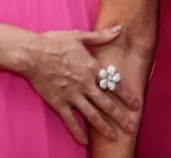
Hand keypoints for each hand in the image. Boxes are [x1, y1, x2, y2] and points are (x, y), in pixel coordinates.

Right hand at [22, 26, 140, 144]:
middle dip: (120, 117)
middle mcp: (86, 84)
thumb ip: (101, 36)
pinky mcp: (59, 103)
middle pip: (107, 104)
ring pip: (92, 115)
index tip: (136, 105)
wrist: (33, 54)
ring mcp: (73, 95)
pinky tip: (84, 141)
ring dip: (104, 127)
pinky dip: (77, 131)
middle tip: (131, 127)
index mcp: (93, 68)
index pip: (114, 85)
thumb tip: (119, 28)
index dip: (127, 96)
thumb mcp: (80, 36)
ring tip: (114, 137)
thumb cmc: (56, 42)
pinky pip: (70, 120)